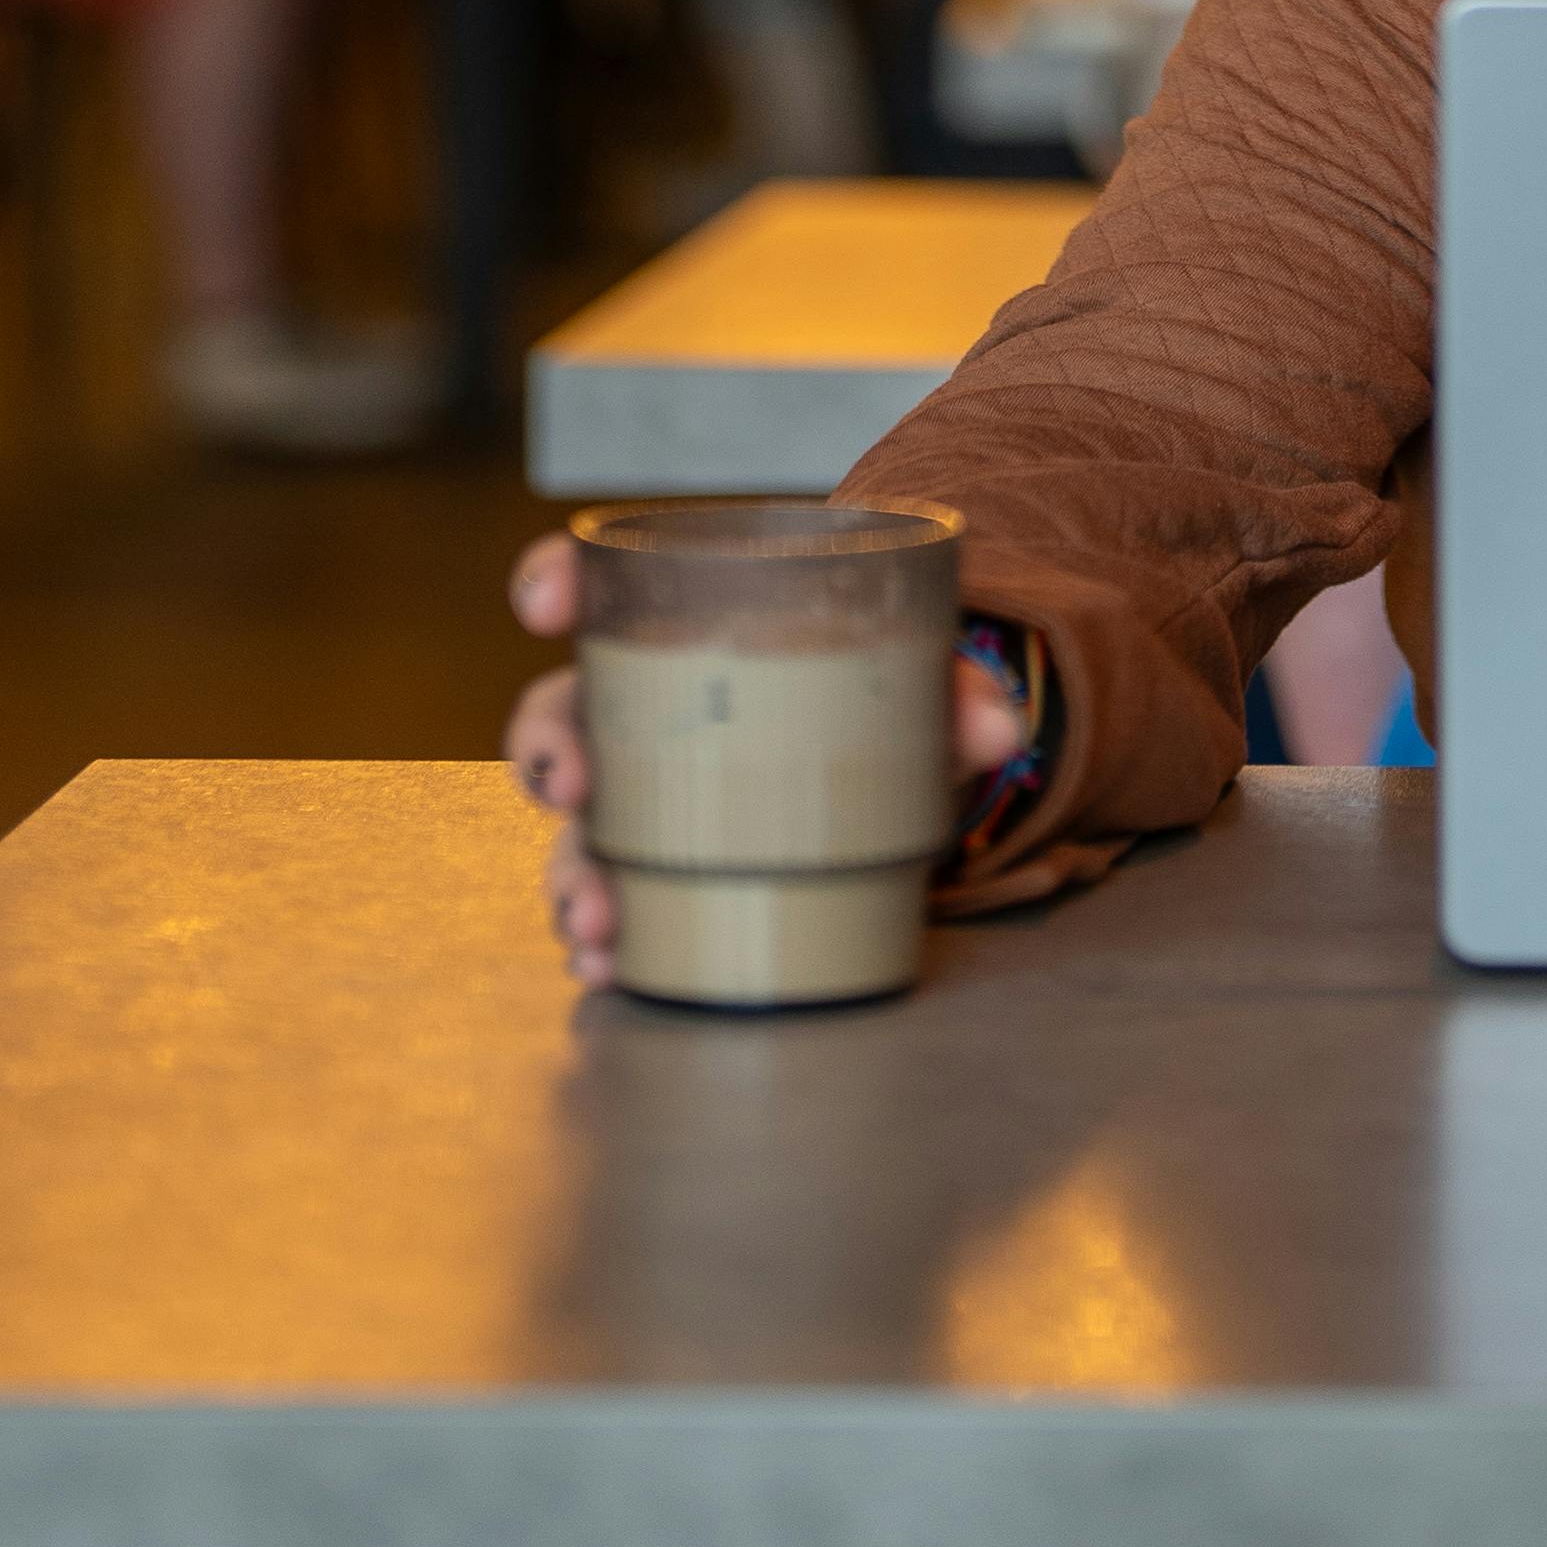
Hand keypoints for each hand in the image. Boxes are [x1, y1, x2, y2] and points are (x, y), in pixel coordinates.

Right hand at [503, 533, 1038, 989]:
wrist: (892, 765)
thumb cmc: (877, 697)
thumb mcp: (920, 681)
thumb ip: (956, 691)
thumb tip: (1002, 726)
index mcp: (691, 632)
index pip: (601, 588)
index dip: (555, 580)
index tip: (545, 599)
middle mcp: (648, 714)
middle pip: (562, 715)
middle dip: (549, 748)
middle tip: (575, 784)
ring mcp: (647, 798)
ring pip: (574, 825)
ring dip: (568, 871)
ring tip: (597, 920)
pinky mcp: (664, 870)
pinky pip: (610, 897)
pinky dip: (602, 935)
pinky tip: (610, 966)